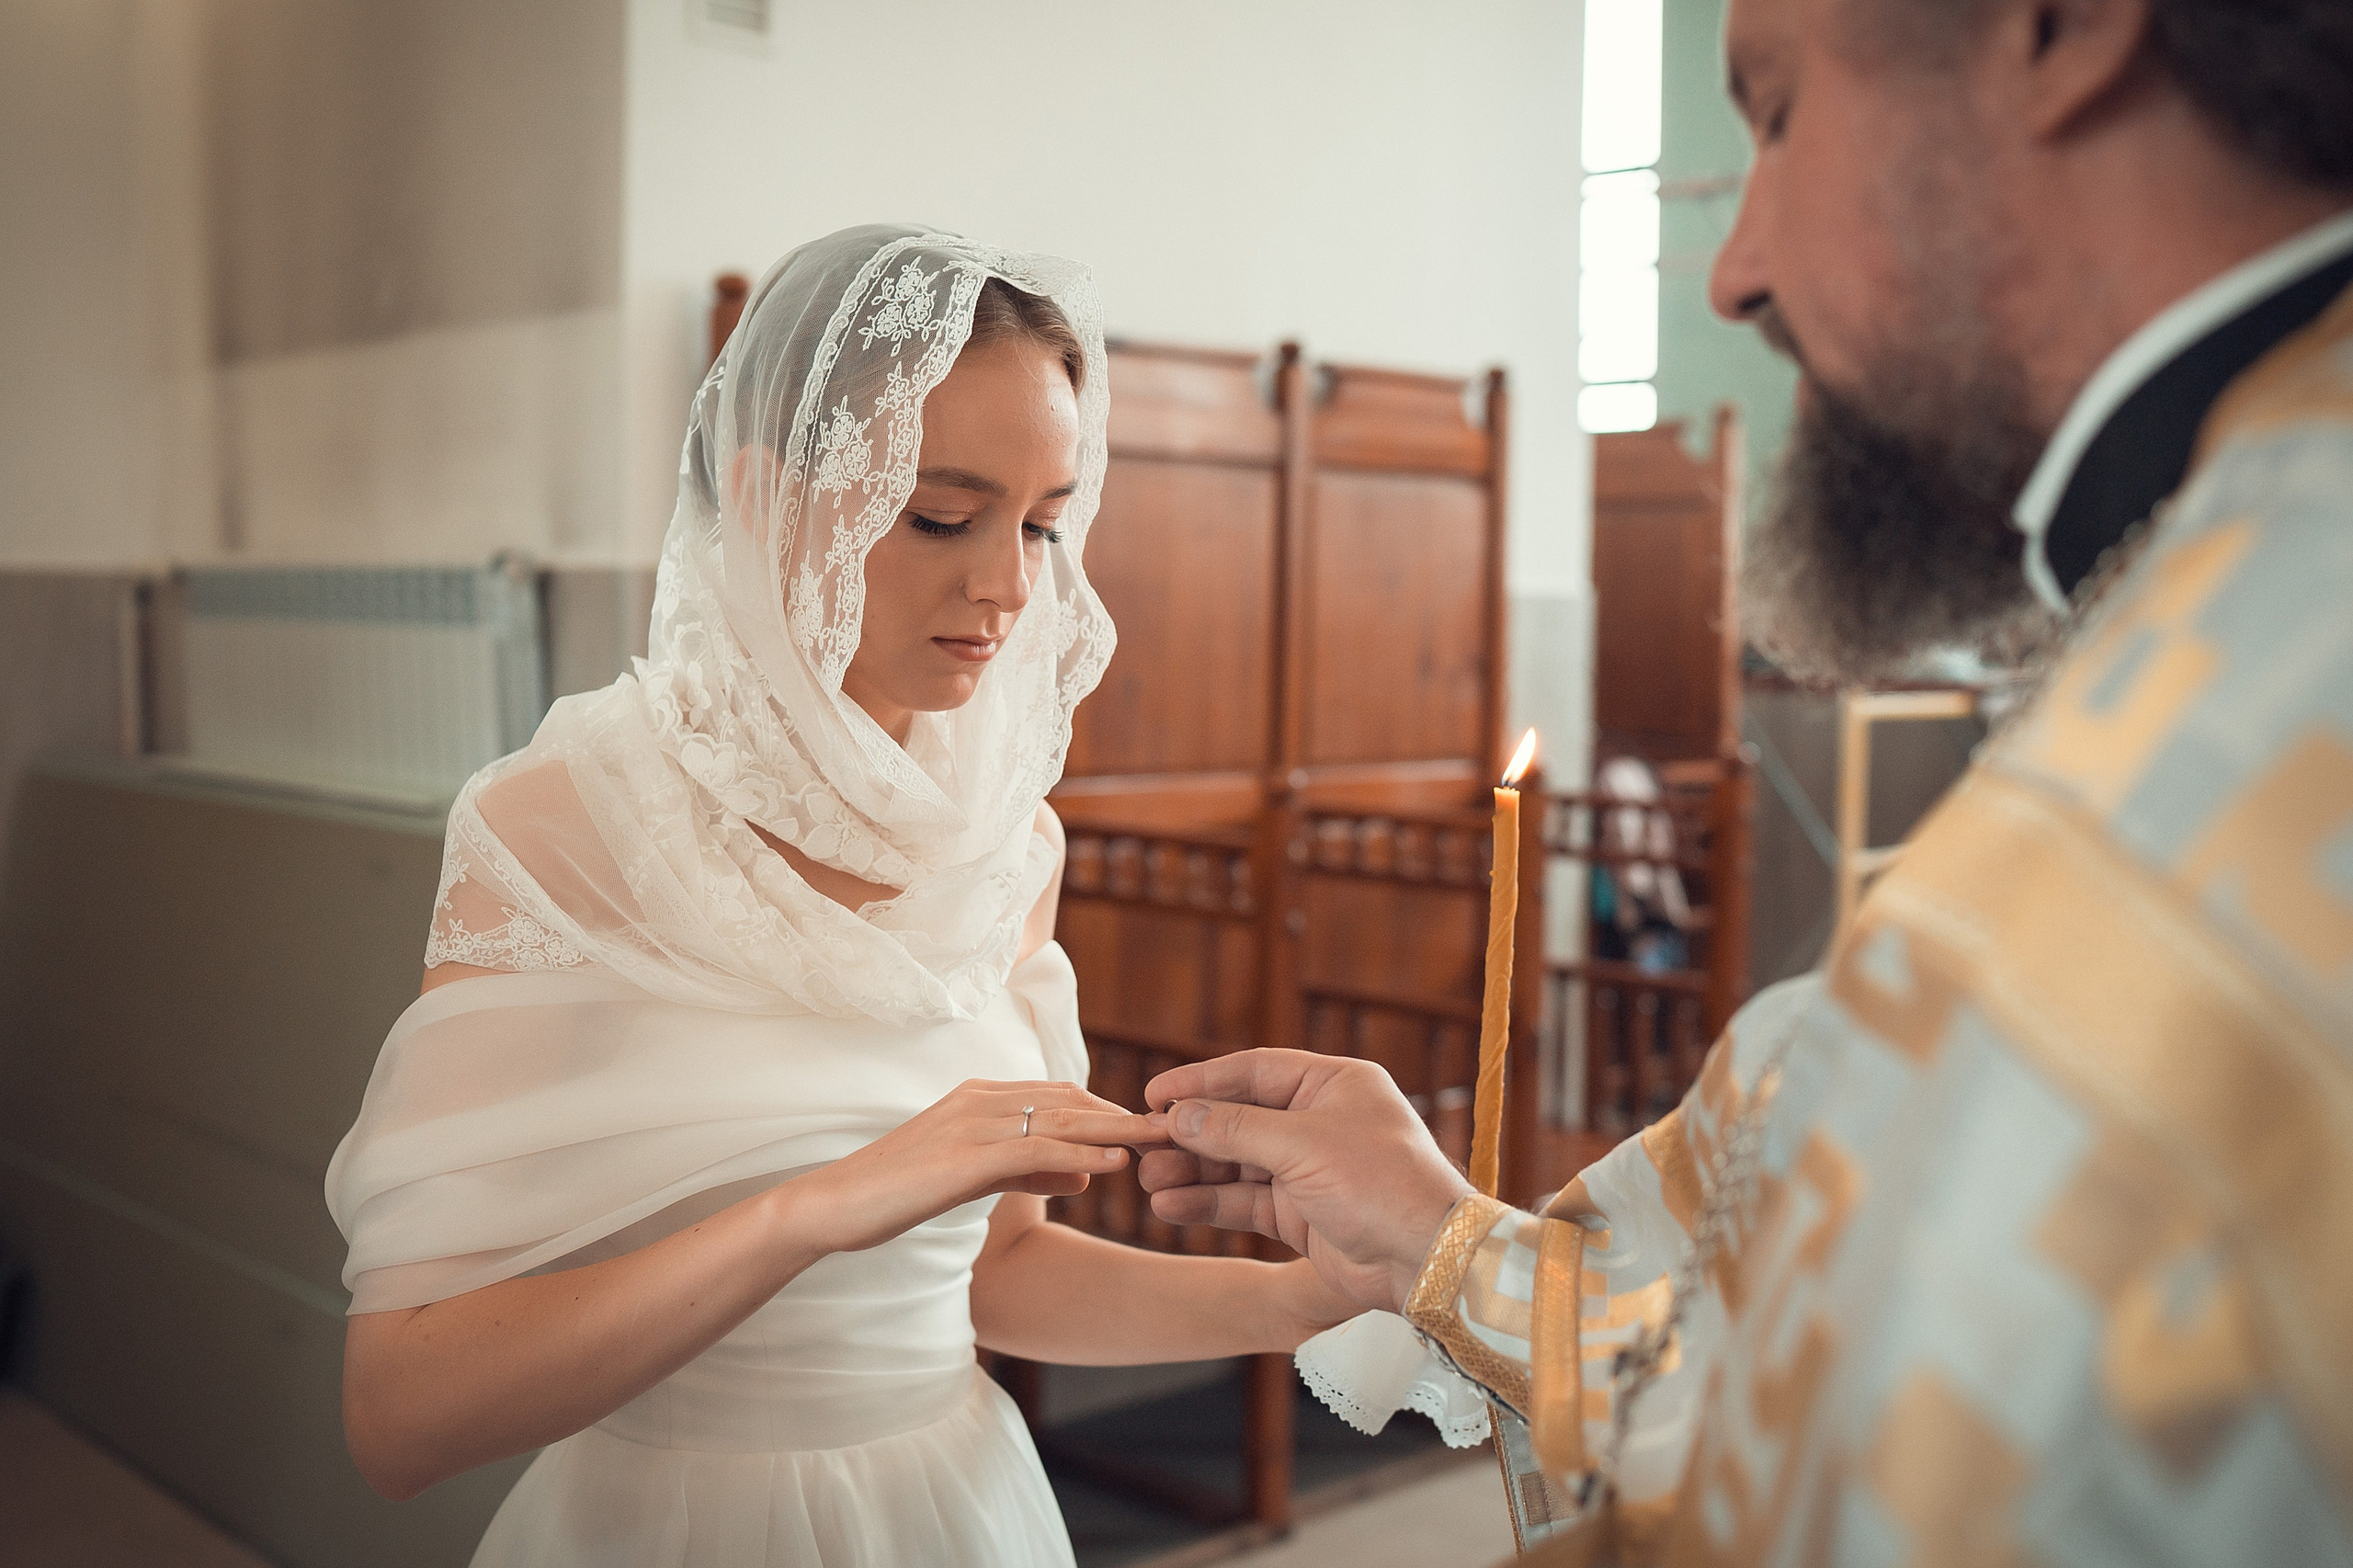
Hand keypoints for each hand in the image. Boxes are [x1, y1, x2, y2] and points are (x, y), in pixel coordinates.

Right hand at [802, 1080, 1154, 1254]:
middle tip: (1177, 1127)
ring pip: (1060, 1120)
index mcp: (979, 1096)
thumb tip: (1085, 1175)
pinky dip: (1080, 1154)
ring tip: (1164, 1139)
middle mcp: (980, 1099)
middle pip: (1070, 1101)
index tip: (1150, 1125)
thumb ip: (1028, 1171)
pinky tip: (1115, 1164)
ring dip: (1117, 1129)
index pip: (1059, 1095)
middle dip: (1125, 1114)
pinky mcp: (964, 1158)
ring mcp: (972, 1124)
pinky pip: (1035, 1150)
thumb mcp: (973, 1178)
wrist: (834, 1204)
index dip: (1108, 1110)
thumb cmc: (896, 1193)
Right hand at [1138, 1051, 1472, 1315]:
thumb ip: (1235, 1129)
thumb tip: (1179, 1115)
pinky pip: (1245, 1202)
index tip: (1155, 1095)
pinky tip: (1170, 1207)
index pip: (1254, 1071)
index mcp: (1334, 1084)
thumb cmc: (1380, 1185)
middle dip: (1192, 1134)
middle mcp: (1321, 1122)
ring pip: (1237, 1164)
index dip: (1202, 1081)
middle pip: (1240, 1119)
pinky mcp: (1302, 1214)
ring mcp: (1311, 1170)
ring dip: (1193, 1171)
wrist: (1426, 1260)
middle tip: (1145, 1144)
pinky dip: (1209, 1204)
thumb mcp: (1302, 1145)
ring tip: (1150, 1180)